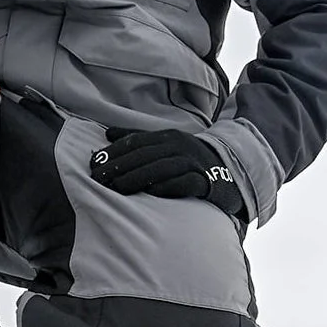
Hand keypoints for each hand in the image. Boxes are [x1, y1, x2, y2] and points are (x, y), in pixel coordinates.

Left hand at [90, 126, 244, 216]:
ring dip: (137, 177)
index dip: (114, 152)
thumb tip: (107, 133)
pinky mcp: (207, 182)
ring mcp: (194, 163)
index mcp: (168, 136)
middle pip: (145, 155)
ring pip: (162, 168)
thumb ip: (137, 139)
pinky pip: (187, 183)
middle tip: (98, 179)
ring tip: (117, 188)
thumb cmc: (188, 159)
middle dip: (119, 166)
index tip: (94, 164)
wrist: (232, 170)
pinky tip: (152, 193)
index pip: (136, 142)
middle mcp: (180, 146)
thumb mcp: (164, 144)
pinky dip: (169, 187)